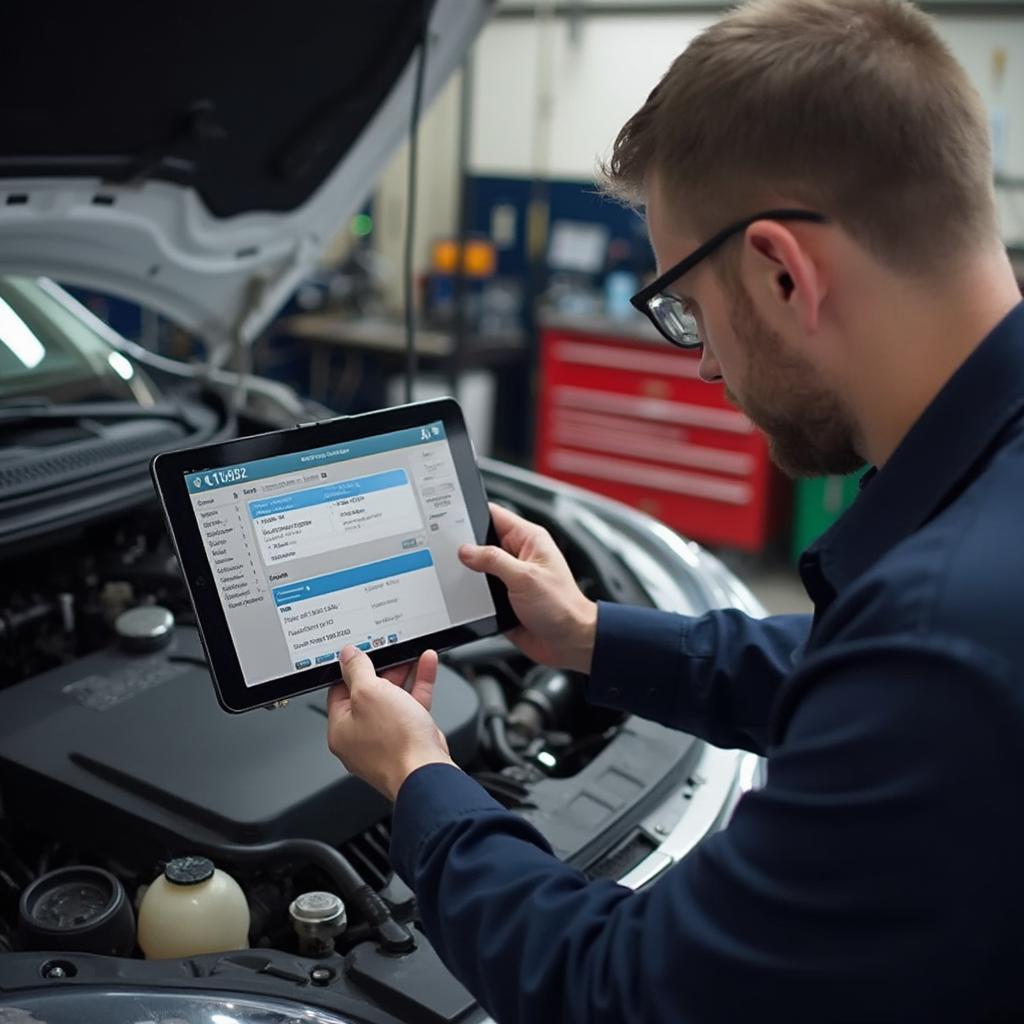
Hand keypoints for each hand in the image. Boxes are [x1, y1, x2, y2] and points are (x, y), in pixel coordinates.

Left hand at [326, 645, 454, 801]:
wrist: (427, 772)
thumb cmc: (395, 744)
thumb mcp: (369, 693)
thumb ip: (357, 670)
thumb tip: (347, 656)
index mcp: (341, 729)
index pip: (339, 690)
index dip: (351, 668)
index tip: (363, 652)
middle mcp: (361, 737)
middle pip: (369, 694)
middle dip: (383, 670)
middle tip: (391, 652)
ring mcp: (387, 740)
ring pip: (394, 698)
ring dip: (404, 673)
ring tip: (411, 654)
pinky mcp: (410, 739)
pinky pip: (412, 705)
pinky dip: (419, 684)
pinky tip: (426, 666)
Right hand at [459, 503, 597, 673]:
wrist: (569, 643)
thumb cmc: (562, 607)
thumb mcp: (525, 577)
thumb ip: (493, 560)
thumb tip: (467, 550)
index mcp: (528, 540)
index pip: (494, 516)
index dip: (471, 514)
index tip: (449, 520)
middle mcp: (518, 556)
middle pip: (481, 542)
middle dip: (464, 548)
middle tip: (445, 552)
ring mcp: (510, 578)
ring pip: (478, 569)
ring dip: (468, 574)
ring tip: (453, 576)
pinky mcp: (503, 599)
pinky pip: (480, 592)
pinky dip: (471, 595)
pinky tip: (462, 598)